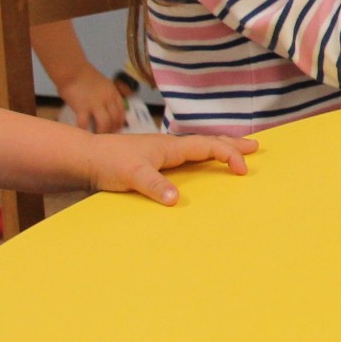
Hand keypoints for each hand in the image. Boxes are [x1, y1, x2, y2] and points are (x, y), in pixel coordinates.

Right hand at [55, 69, 126, 133]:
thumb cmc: (86, 76)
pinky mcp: (82, 108)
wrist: (73, 71)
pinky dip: (84, 130)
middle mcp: (108, 100)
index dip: (120, 121)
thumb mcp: (104, 84)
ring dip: (101, 132)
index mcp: (113, 93)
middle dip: (112, 129)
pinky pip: (85, 123)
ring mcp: (96, 104)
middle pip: (114, 119)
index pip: (121, 110)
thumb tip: (105, 108)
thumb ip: (106, 96)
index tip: (117, 128)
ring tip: (96, 136)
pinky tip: (82, 132)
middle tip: (106, 136)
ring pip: (104, 123)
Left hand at [82, 132, 256, 204]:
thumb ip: (154, 185)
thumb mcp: (132, 174)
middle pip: (209, 142)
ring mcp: (162, 153)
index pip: (209, 146)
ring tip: (234, 151)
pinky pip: (187, 156)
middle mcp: (171, 147)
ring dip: (219, 149)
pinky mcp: (154, 161)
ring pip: (198, 147)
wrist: (84, 159)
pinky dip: (202, 157)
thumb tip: (176, 199)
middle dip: (233, 145)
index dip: (229, 155)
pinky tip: (199, 164)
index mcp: (171, 146)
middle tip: (256, 146)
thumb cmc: (108, 163)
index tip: (243, 170)